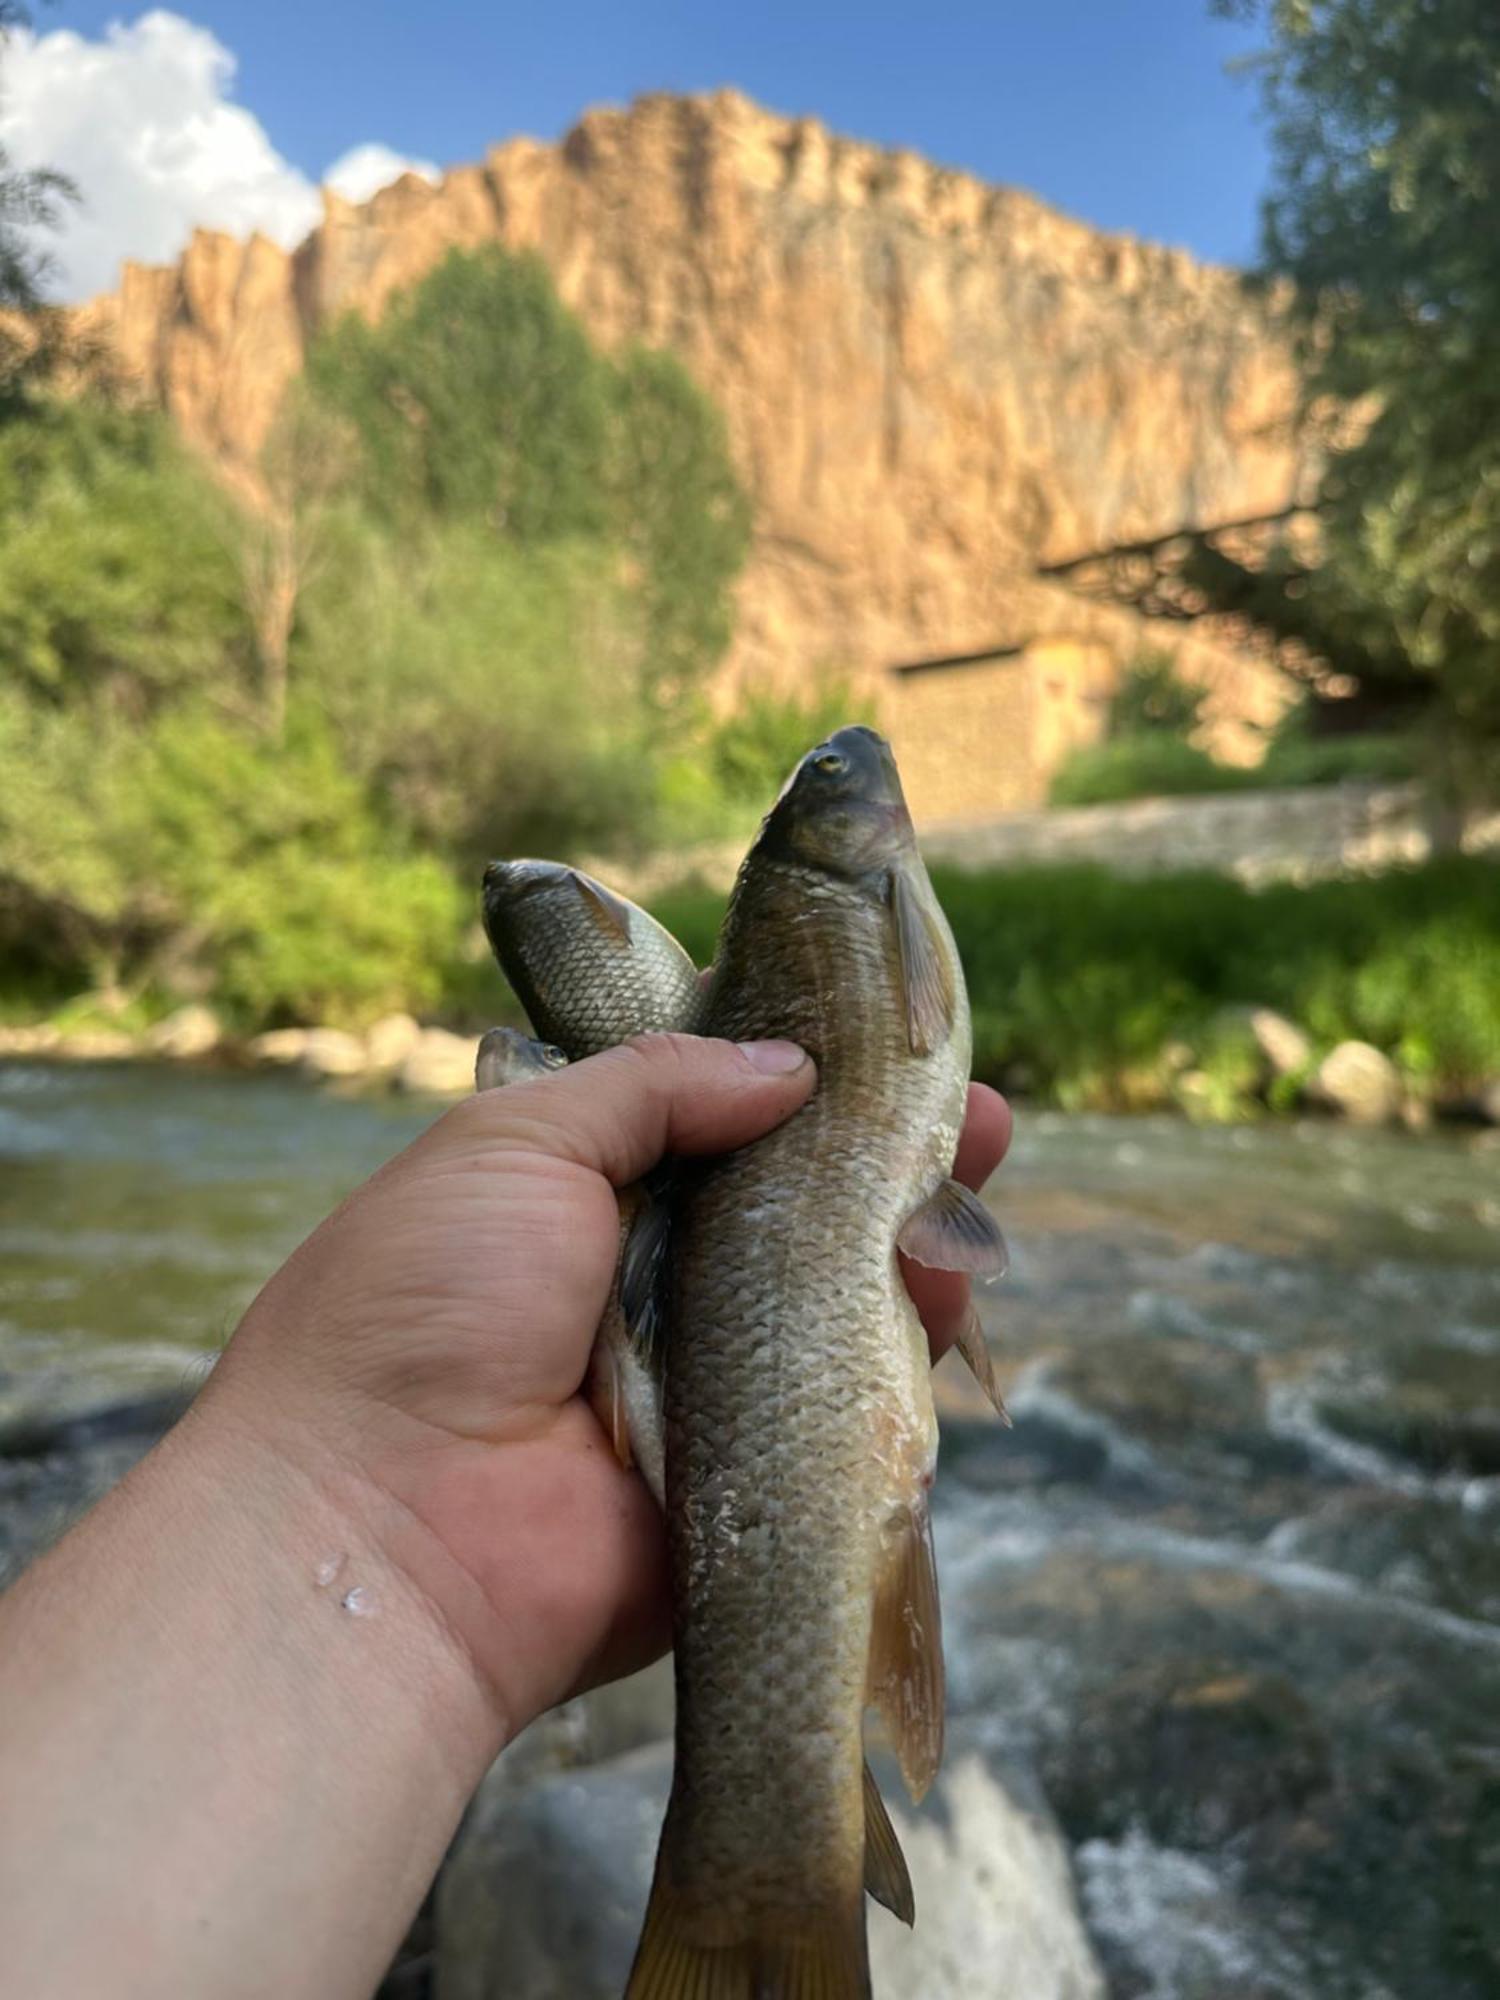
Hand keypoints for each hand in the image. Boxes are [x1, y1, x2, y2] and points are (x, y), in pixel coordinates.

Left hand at [210, 1037, 1011, 1744]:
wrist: (382, 1529)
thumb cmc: (422, 1308)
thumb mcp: (516, 1143)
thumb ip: (652, 1086)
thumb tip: (786, 1066)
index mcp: (580, 1204)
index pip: (714, 1127)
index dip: (796, 1084)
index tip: (875, 1041)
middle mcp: (651, 1291)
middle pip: (794, 1210)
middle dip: (880, 1154)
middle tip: (966, 1105)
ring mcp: (707, 1387)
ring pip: (837, 1299)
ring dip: (909, 1232)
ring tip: (974, 1160)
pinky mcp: (752, 1476)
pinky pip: (848, 1403)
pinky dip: (904, 1338)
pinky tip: (949, 1272)